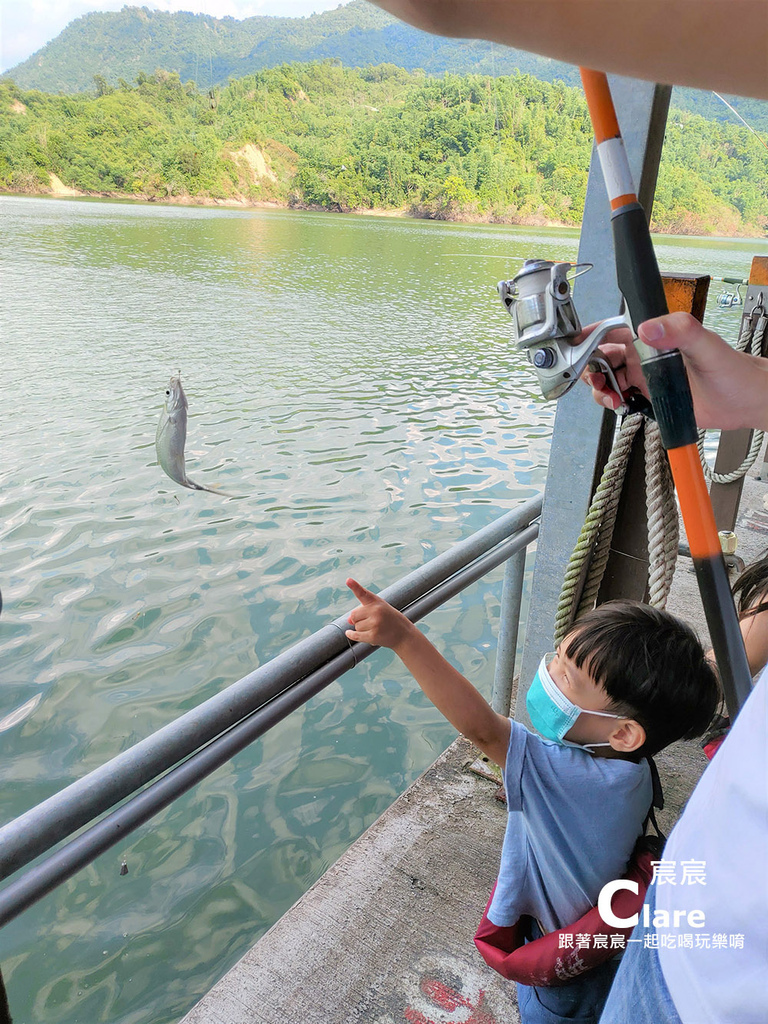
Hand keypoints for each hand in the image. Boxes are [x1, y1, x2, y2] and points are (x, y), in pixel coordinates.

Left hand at [345, 578, 413, 649]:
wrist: (404, 634)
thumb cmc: (389, 619)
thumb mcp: (379, 609)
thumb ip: (362, 611)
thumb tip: (348, 620)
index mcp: (376, 601)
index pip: (363, 593)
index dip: (355, 586)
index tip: (348, 580)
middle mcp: (376, 611)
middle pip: (353, 615)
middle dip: (358, 619)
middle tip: (370, 621)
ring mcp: (375, 623)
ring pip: (356, 626)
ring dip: (361, 629)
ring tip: (375, 628)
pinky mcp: (374, 636)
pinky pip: (356, 635)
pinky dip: (351, 635)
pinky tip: (349, 633)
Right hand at [583, 312, 767, 430]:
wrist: (744, 401)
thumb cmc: (731, 369)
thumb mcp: (706, 344)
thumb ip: (679, 330)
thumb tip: (647, 327)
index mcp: (655, 338)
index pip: (614, 331)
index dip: (591, 336)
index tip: (577, 344)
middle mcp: (647, 357)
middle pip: (604, 358)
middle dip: (590, 367)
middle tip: (593, 379)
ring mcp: (647, 378)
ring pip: (609, 380)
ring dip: (600, 388)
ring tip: (609, 397)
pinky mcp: (650, 399)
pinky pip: (622, 399)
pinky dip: (613, 403)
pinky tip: (621, 406)